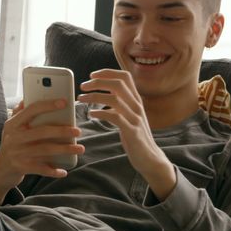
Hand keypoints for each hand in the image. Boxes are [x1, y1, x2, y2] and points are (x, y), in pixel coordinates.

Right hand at [0, 99, 84, 203]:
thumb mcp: (11, 129)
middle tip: (78, 131)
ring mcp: (17, 153)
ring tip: (79, 148)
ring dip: (64, 150)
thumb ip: (18, 114)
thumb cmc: (11, 146)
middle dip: (62, 131)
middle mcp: (14, 137)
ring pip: (45, 150)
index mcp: (12, 124)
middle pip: (41, 131)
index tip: (64, 102)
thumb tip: (26, 98)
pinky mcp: (20, 167)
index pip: (31, 110)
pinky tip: (63, 171)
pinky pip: (41, 168)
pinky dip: (53, 170)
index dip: (48, 105)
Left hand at [76, 69, 176, 199]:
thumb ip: (119, 104)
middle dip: (98, 82)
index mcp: (136, 100)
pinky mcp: (132, 131)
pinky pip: (115, 116)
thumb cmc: (134, 136)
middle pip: (118, 84)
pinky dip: (100, 112)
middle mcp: (137, 106)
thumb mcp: (128, 116)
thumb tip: (102, 96)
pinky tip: (91, 114)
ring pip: (115, 98)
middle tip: (83, 86)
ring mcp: (136, 118)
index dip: (107, 72)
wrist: (149, 157)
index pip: (125, 76)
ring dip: (94, 96)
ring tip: (81, 99)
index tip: (92, 75)